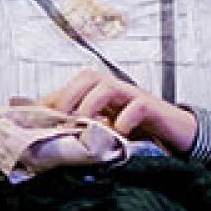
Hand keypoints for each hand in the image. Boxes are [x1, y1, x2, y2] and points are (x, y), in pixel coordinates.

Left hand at [33, 69, 198, 153]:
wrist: (174, 133)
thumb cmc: (135, 128)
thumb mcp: (102, 127)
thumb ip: (77, 125)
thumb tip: (45, 128)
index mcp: (99, 92)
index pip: (70, 87)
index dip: (52, 100)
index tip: (35, 120)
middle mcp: (114, 89)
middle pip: (88, 76)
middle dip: (70, 96)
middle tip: (62, 120)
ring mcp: (133, 97)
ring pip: (109, 86)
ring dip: (92, 104)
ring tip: (86, 125)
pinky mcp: (152, 108)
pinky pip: (137, 107)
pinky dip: (125, 120)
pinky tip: (119, 134)